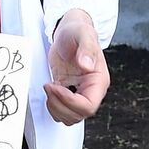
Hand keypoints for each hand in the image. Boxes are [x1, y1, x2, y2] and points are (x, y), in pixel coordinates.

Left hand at [44, 9, 108, 124]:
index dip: (70, 102)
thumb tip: (86, 64)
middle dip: (60, 105)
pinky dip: (53, 107)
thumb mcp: (83, 34)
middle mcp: (91, 90)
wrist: (69, 30)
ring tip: (49, 88)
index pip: (88, 106)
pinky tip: (49, 90)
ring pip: (70, 117)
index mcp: (98, 81)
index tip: (56, 86)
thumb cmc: (78, 31)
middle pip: (79, 115)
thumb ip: (86, 48)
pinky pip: (62, 111)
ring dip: (55, 108)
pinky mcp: (67, 93)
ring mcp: (79, 93)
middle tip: (49, 87)